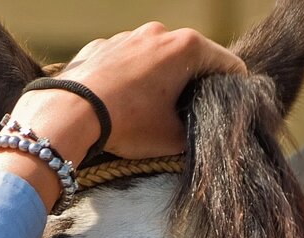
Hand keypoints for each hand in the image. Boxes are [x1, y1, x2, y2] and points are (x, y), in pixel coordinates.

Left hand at [0, 23, 245, 208]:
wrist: (70, 113)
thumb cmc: (127, 124)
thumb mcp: (172, 137)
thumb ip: (197, 130)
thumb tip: (201, 130)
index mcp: (187, 48)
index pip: (229, 66)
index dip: (234, 91)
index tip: (229, 111)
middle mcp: (160, 33)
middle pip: (192, 58)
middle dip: (194, 84)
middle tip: (187, 115)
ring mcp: (128, 36)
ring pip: (157, 58)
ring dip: (160, 79)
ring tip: (149, 111)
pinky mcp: (102, 46)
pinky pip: (126, 62)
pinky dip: (130, 78)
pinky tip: (120, 103)